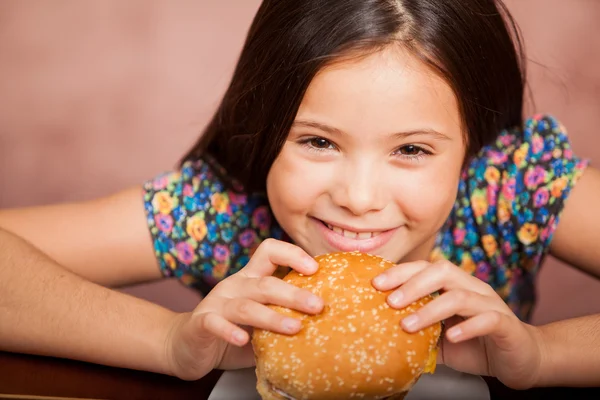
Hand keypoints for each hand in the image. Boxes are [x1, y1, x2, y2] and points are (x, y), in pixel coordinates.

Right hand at [163, 239, 323, 379]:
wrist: (188, 345)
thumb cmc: (234, 330)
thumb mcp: (262, 320)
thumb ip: (285, 316)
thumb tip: (330, 321)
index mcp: (251, 278)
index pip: (270, 251)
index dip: (292, 253)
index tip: (316, 268)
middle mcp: (235, 285)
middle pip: (266, 283)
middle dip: (294, 293)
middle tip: (318, 306)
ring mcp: (217, 303)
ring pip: (246, 306)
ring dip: (272, 316)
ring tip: (295, 328)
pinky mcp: (201, 323)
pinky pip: (215, 324)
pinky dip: (229, 331)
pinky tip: (244, 340)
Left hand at [372, 260, 542, 389]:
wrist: (520, 359)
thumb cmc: (475, 345)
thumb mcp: (439, 338)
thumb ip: (418, 331)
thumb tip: (380, 332)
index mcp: (455, 285)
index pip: (425, 268)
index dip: (401, 272)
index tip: (376, 284)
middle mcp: (473, 288)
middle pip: (442, 271)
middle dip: (412, 284)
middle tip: (390, 302)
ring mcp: (491, 304)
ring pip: (460, 296)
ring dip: (430, 309)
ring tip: (408, 325)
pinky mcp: (506, 325)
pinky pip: (487, 319)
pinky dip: (467, 327)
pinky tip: (450, 337)